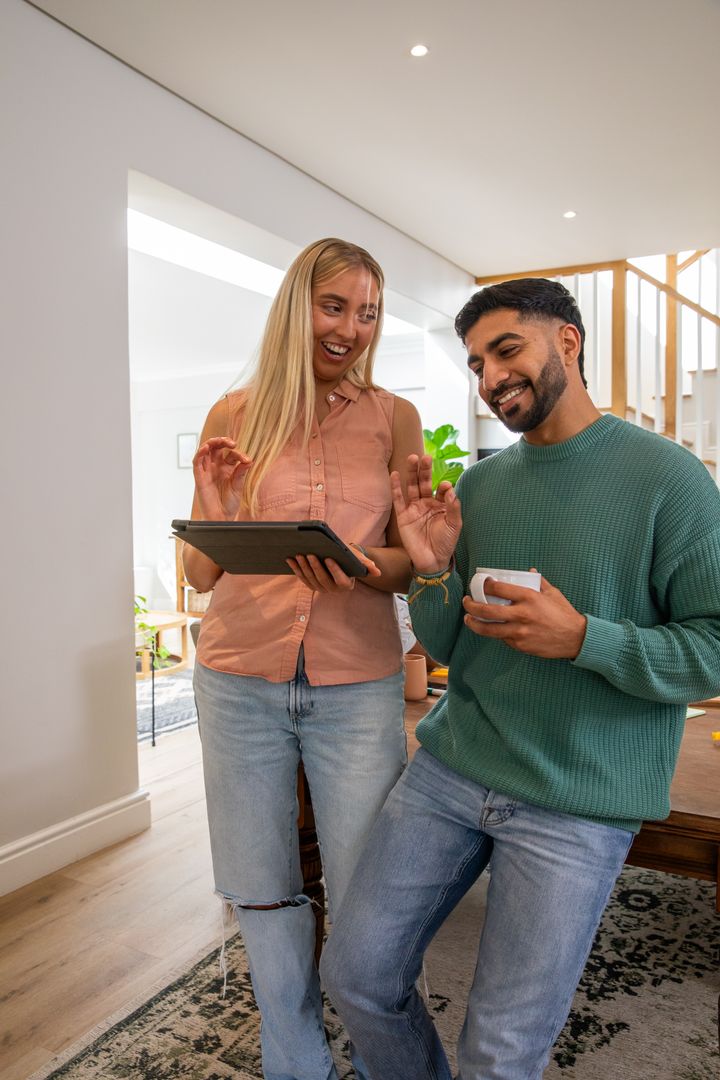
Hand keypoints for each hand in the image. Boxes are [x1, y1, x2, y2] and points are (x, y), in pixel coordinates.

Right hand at [193, 437, 252, 519]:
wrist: (221, 517)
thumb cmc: (230, 503)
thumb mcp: (238, 485)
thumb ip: (241, 472)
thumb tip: (248, 460)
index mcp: (226, 468)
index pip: (230, 454)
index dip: (238, 454)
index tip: (246, 460)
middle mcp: (216, 467)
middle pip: (215, 447)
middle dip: (222, 441)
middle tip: (231, 443)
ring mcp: (207, 471)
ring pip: (204, 451)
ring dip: (210, 443)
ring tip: (220, 441)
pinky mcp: (199, 478)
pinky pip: (197, 462)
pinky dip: (199, 454)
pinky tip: (206, 448)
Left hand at [287, 548, 380, 593]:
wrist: (340, 560)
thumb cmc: (350, 559)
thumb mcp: (358, 560)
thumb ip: (367, 565)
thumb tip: (377, 572)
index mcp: (346, 585)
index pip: (341, 580)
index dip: (334, 570)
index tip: (328, 558)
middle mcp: (333, 590)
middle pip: (322, 579)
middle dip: (315, 567)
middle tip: (309, 554)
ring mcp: (320, 588)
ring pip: (310, 579)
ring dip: (303, 568)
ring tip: (299, 555)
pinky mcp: (311, 585)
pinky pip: (302, 578)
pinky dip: (296, 569)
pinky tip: (290, 559)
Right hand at [390, 454, 461, 574]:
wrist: (432, 561)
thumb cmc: (446, 543)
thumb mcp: (454, 525)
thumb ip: (453, 507)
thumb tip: (449, 488)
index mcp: (441, 504)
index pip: (441, 489)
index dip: (443, 486)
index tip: (445, 486)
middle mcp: (427, 503)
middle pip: (424, 482)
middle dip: (425, 470)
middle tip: (426, 457)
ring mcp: (414, 508)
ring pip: (412, 487)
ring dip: (412, 473)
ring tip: (412, 458)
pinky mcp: (403, 516)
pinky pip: (398, 499)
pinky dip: (396, 487)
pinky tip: (396, 474)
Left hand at [462, 571, 586, 658]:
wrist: (576, 638)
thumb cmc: (564, 613)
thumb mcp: (552, 593)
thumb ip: (539, 582)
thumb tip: (530, 571)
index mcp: (529, 597)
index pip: (498, 589)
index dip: (484, 586)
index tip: (479, 584)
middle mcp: (521, 614)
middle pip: (487, 611)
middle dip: (471, 606)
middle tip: (467, 602)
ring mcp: (519, 632)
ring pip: (488, 630)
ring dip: (474, 624)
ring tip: (468, 619)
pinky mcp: (520, 645)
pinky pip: (502, 639)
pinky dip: (496, 633)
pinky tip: (492, 629)